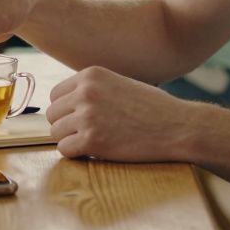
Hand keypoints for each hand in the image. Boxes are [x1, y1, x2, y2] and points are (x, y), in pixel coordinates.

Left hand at [46, 66, 200, 161]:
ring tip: (92, 142)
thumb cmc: (153, 107)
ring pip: (55, 133)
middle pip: (52, 114)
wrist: (177, 126)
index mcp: (90, 75)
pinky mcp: (92, 140)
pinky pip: (64, 150)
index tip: (80, 118)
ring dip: (70, 140)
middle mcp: (86, 92)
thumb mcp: (119, 83)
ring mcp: (87, 116)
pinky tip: (94, 151)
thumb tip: (67, 101)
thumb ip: (93, 88)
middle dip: (66, 126)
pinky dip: (76, 154)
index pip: (55, 94)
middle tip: (86, 133)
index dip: (66, 110)